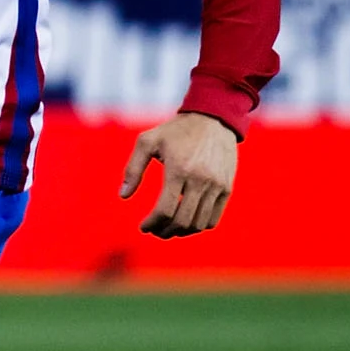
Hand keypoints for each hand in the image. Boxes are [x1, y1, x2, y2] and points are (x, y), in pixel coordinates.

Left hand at [119, 110, 237, 237]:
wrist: (213, 118)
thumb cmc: (175, 131)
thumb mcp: (147, 141)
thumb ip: (133, 168)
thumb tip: (123, 196)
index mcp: (179, 169)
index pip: (165, 210)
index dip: (152, 223)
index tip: (143, 227)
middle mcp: (200, 180)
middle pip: (182, 221)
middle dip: (164, 231)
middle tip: (154, 231)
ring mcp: (216, 185)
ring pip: (198, 223)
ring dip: (181, 232)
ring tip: (168, 229)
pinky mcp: (227, 187)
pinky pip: (213, 218)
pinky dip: (198, 226)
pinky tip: (186, 223)